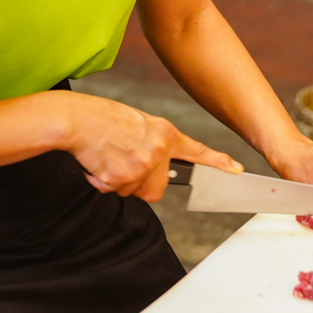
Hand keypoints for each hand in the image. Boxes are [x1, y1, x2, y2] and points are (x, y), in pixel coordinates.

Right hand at [64, 93, 242, 202]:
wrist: (76, 120)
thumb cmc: (100, 119)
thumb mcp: (136, 123)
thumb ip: (152, 144)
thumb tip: (152, 167)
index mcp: (163, 132)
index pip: (196, 150)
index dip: (218, 161)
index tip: (236, 169)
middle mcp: (159, 149)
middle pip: (157, 190)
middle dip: (139, 185)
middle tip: (121, 164)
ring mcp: (143, 164)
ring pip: (135, 193)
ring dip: (118, 183)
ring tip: (107, 158)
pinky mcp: (125, 177)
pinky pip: (115, 192)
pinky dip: (102, 182)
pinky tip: (98, 163)